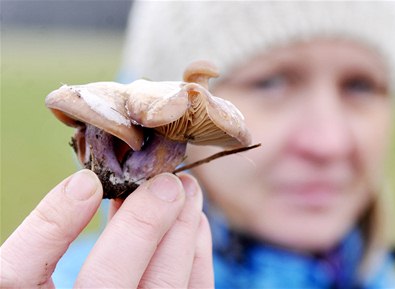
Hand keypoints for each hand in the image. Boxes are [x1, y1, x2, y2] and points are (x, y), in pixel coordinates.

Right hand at [0, 169, 213, 287]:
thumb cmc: (60, 286)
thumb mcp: (36, 271)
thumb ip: (51, 237)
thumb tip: (89, 185)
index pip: (19, 275)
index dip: (51, 225)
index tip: (85, 182)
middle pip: (108, 281)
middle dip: (143, 223)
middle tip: (166, 182)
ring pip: (160, 287)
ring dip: (180, 232)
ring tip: (186, 190)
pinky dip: (197, 256)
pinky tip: (196, 223)